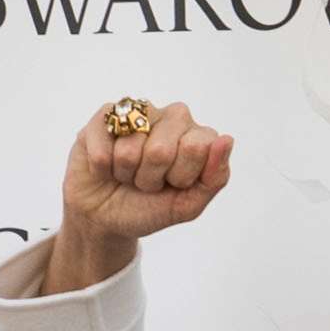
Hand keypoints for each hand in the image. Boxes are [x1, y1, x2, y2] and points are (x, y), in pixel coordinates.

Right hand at [40, 101, 231, 293]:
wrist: (106, 217)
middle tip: (148, 182)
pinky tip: (108, 166)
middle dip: (151, 177)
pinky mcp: (105, 116)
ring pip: (130, 149)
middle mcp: (173, 117)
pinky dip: (103, 168)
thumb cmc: (150, 207)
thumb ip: (215, 177)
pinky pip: (103, 145)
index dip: (181, 176)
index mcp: (199, 136)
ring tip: (128, 174)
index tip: (175, 184)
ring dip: (127, 173)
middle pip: (161, 150)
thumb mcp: (188, 205)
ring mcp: (139, 113)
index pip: (197, 146)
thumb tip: (226, 139)